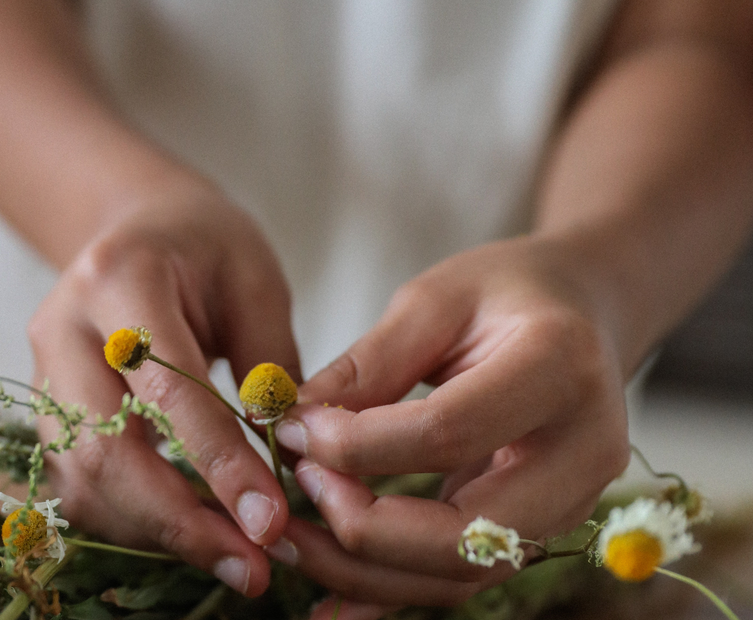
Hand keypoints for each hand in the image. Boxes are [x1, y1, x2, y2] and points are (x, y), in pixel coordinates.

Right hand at [29, 185, 298, 595]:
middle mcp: (63, 327)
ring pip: (82, 478)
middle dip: (179, 520)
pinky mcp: (46, 409)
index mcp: (119, 278)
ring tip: (233, 558)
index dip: (219, 463)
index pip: (166, 388)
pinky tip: (191, 531)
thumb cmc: (206, 247)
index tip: (272, 520)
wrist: (138, 226)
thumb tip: (285, 463)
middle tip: (252, 564)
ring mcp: (42, 372)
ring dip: (157, 532)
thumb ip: (270, 367)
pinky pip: (79, 483)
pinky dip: (134, 520)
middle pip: (103, 448)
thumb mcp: (257, 282)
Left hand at [270, 236, 632, 606]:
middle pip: (467, 534)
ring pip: (462, 573)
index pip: (448, 431)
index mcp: (560, 368)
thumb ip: (369, 361)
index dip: (358, 443)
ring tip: (292, 537)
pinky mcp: (540, 528)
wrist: (587, 312)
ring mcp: (571, 503)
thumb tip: (293, 422)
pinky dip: (391, 587)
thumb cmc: (507, 292)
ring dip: (365, 571)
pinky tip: (330, 583)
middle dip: (362, 529)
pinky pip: (462, 577)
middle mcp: (583, 452)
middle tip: (293, 491)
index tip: (295, 430)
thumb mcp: (435, 299)